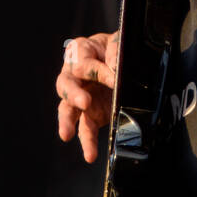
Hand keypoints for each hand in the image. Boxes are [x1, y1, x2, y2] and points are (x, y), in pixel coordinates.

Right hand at [56, 31, 118, 162]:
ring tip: (66, 134)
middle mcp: (76, 76)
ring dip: (67, 122)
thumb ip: (116, 50)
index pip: (84, 63)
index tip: (114, 78)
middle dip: (74, 94)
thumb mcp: (120, 41)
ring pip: (68, 110)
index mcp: (82, 52)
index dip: (98, 71)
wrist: (131, 62)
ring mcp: (82, 97)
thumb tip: (114, 67)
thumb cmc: (120, 47)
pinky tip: (90, 155)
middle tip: (84, 102)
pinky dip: (87, 142)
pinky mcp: (92, 115)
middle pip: (66, 85)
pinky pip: (86, 129)